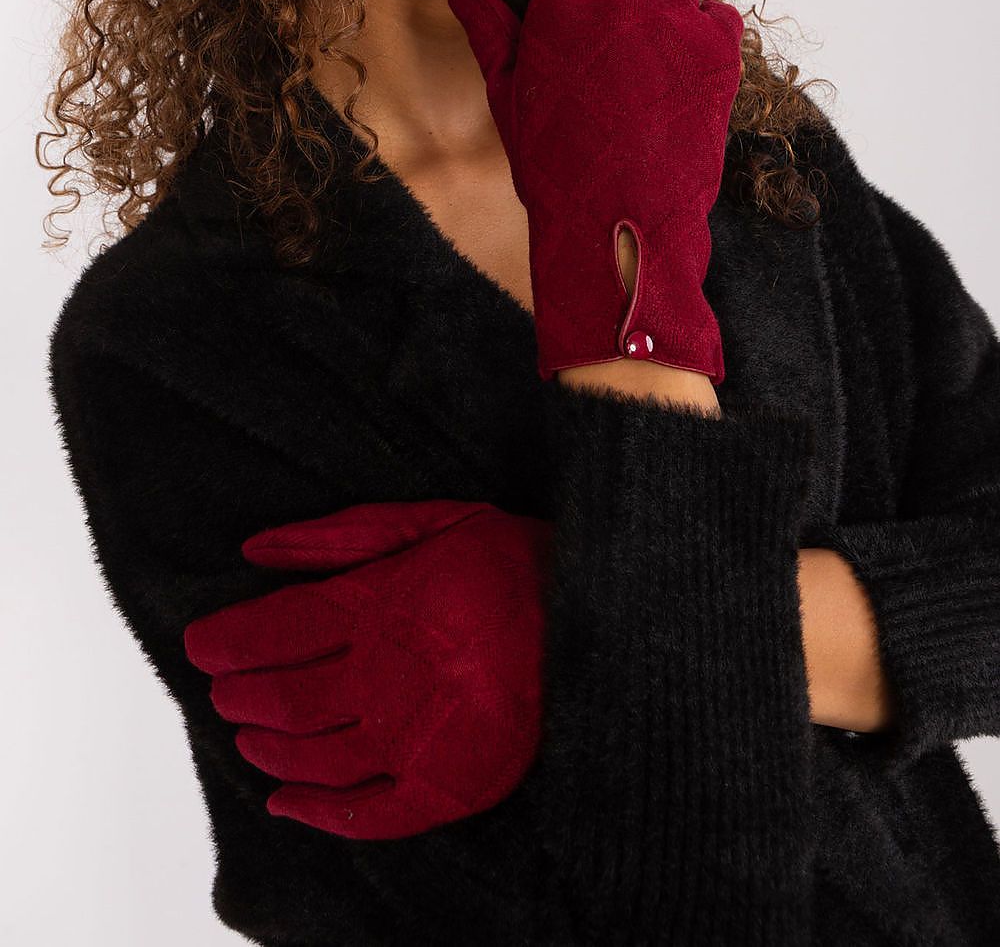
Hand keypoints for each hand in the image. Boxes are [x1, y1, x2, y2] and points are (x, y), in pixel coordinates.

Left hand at [183, 500, 552, 839]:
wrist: (601, 616)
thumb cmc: (511, 561)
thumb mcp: (429, 520)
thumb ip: (338, 537)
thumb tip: (255, 546)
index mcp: (383, 607)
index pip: (278, 629)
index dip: (228, 641)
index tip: (201, 644)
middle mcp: (389, 677)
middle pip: (287, 696)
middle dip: (241, 693)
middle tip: (221, 689)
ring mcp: (416, 737)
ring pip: (315, 756)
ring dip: (269, 747)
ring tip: (245, 734)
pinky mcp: (449, 785)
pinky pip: (369, 814)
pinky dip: (318, 815)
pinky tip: (284, 803)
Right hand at [447, 0, 744, 383]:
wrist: (621, 221)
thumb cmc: (554, 160)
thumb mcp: (509, 93)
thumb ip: (489, 28)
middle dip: (617, 3)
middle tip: (603, 68)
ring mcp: (678, 17)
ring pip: (670, 0)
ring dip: (658, 29)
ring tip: (638, 93)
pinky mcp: (722, 46)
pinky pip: (711, 22)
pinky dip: (698, 45)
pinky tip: (672, 91)